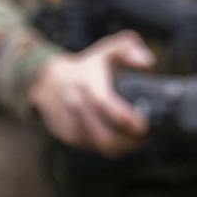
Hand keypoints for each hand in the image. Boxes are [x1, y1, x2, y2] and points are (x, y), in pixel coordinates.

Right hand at [27, 30, 154, 156]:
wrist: (49, 81)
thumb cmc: (87, 66)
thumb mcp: (108, 50)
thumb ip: (130, 48)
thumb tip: (148, 63)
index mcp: (88, 83)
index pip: (104, 105)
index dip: (125, 119)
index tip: (144, 126)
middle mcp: (76, 106)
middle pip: (105, 136)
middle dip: (130, 141)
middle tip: (148, 135)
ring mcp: (71, 124)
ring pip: (101, 146)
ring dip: (123, 147)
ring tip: (139, 139)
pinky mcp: (70, 137)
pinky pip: (95, 149)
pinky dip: (111, 148)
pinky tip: (123, 140)